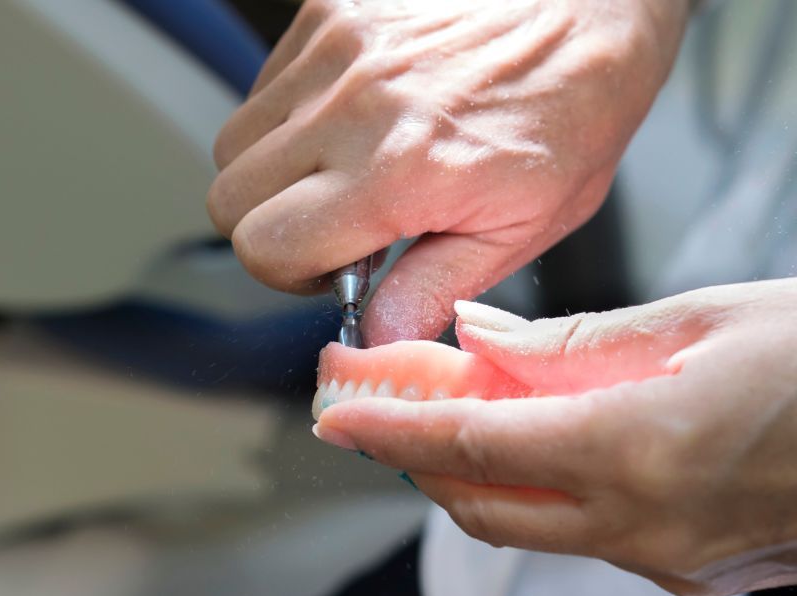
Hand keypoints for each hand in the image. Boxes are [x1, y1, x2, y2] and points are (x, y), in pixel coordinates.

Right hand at [208, 0, 689, 343]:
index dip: (292, 274)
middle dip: (272, 230)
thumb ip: (435, 287)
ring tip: (344, 169)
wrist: (594, 0)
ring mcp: (336, 49)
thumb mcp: (524, 223)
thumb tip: (376, 334)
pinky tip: (352, 120)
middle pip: (229, 199)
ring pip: (236, 142)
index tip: (336, 267)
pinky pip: (267, 85)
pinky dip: (292, 116)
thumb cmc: (575, 103)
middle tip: (334, 225)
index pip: (266, 249)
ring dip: (275, 173)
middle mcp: (354, 105)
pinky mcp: (331, 10)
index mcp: (400, 170)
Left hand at [313, 279, 796, 595]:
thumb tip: (483, 335)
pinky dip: (538, 489)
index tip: (338, 415)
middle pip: (481, 502)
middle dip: (417, 457)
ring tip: (447, 413)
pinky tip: (537, 443)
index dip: (391, 429)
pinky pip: (582, 532)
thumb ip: (575, 338)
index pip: (472, 444)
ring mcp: (668, 560)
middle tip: (380, 407)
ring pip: (526, 524)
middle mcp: (644, 525)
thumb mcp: (701, 320)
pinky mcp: (689, 570)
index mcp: (640, 450)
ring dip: (473, 474)